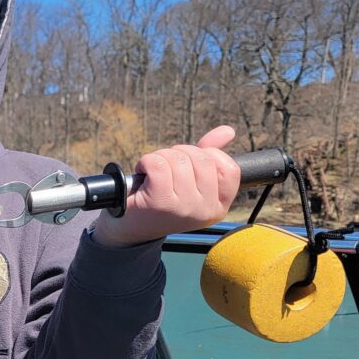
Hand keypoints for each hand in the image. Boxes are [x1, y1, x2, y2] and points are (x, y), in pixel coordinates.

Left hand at [90, 126, 240, 247]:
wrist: (129, 227)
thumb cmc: (160, 200)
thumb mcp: (189, 181)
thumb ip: (209, 157)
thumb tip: (227, 131)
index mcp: (218, 206)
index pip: (229, 169)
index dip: (209, 155)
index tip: (189, 163)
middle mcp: (205, 210)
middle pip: (201, 158)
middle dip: (179, 153)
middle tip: (164, 168)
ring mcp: (184, 207)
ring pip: (178, 159)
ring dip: (160, 157)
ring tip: (152, 173)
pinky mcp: (160, 202)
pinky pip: (157, 164)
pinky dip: (146, 162)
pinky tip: (142, 174)